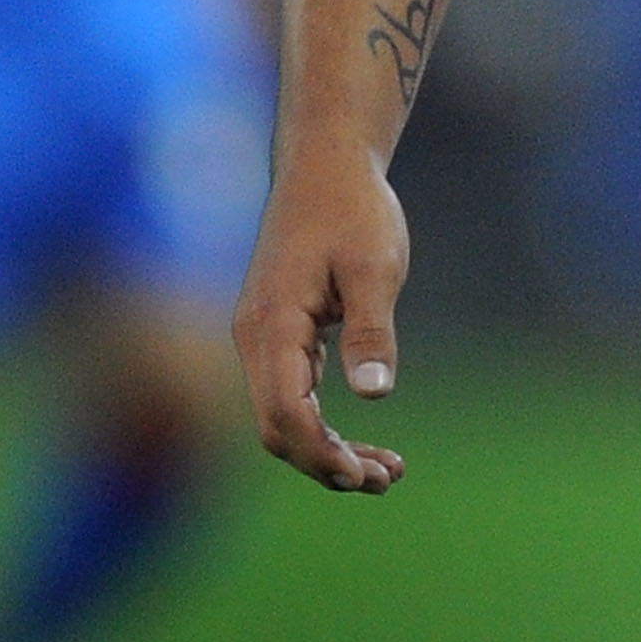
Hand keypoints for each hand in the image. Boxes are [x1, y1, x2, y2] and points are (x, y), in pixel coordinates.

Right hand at [232, 141, 410, 493]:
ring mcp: (262, 337)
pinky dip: (324, 423)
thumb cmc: (352, 207)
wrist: (326, 162)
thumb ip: (370, 329)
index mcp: (271, 324)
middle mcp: (255, 337)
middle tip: (386, 479)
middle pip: (277, 427)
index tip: (366, 474)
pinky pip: (292, 393)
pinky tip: (364, 438)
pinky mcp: (278, 333)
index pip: (283, 412)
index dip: (320, 452)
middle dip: (326, 463)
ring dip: (328, 449)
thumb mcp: (374, 265)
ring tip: (386, 472)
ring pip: (284, 415)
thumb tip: (374, 393)